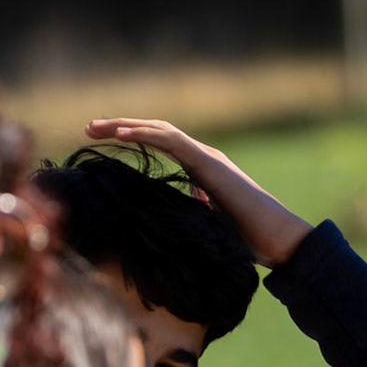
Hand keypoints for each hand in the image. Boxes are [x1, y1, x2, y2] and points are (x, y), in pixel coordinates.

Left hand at [86, 118, 313, 266]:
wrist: (277, 240)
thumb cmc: (248, 240)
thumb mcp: (208, 224)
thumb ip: (194, 209)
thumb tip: (179, 205)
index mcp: (200, 170)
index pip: (159, 145)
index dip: (130, 140)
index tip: (100, 144)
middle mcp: (202, 157)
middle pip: (154, 132)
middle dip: (119, 127)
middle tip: (88, 130)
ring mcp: (206, 157)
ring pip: (159, 130)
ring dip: (125, 125)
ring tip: (96, 127)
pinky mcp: (209, 162)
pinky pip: (172, 141)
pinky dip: (145, 134)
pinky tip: (121, 134)